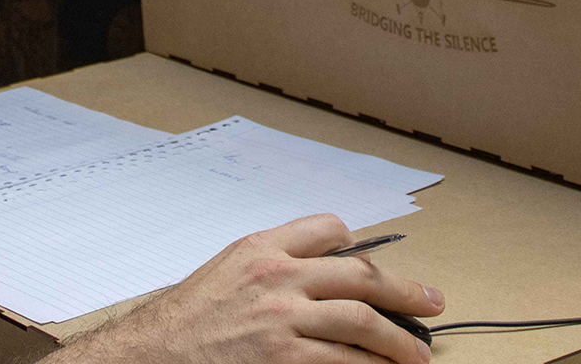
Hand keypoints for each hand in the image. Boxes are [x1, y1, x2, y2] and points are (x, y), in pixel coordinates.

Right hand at [51, 214, 443, 363]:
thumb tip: (316, 280)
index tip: (373, 263)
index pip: (327, 229)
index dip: (357, 246)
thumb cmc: (181, 324)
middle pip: (361, 275)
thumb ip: (267, 269)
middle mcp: (276, 277)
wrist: (148, 357)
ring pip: (362, 322)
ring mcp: (283, 320)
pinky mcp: (285, 361)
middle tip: (432, 303)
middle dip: (404, 290)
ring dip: (398, 340)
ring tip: (417, 355)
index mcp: (260, 248)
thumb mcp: (223, 275)